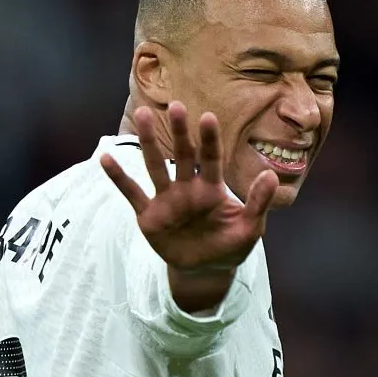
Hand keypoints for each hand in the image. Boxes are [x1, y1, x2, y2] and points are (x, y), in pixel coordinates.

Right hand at [100, 102, 278, 309]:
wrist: (205, 271)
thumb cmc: (230, 246)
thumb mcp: (249, 229)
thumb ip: (258, 203)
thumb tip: (271, 175)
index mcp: (212, 189)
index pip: (211, 159)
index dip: (209, 139)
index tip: (207, 117)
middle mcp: (187, 188)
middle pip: (182, 155)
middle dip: (179, 132)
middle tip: (176, 105)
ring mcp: (166, 200)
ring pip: (156, 166)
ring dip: (149, 142)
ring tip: (143, 115)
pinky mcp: (148, 216)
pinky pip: (131, 193)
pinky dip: (119, 177)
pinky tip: (106, 158)